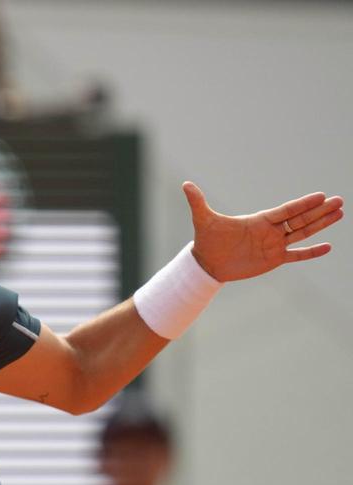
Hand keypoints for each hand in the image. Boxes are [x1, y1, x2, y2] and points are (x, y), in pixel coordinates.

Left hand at [184, 181, 342, 281]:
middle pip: (300, 219)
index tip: (321, 195)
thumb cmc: (207, 240)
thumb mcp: (204, 220)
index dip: (303, 204)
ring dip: (321, 225)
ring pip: (302, 233)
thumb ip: (198, 202)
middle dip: (319, 211)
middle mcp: (270, 230)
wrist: (207, 263)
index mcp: (259, 219)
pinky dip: (311, 252)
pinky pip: (296, 255)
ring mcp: (274, 244)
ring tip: (340, 213)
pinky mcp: (273, 259)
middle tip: (340, 201)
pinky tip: (327, 246)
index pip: (286, 210)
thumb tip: (185, 184)